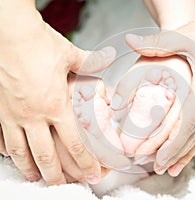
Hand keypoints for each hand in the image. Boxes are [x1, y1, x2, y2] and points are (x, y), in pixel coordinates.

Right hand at [0, 2, 115, 184]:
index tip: (93, 175)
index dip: (86, 163)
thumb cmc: (39, 43)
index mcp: (56, 105)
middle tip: (64, 188)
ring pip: (21, 152)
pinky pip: (1, 138)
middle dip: (57, 176)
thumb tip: (107, 57)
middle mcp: (33, 115)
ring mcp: (12, 115)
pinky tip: (12, 156)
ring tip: (36, 179)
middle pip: (46, 156)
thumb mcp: (70, 54)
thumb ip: (91, 62)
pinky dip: (7, 150)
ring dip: (30, 168)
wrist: (7, 32)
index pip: (75, 143)